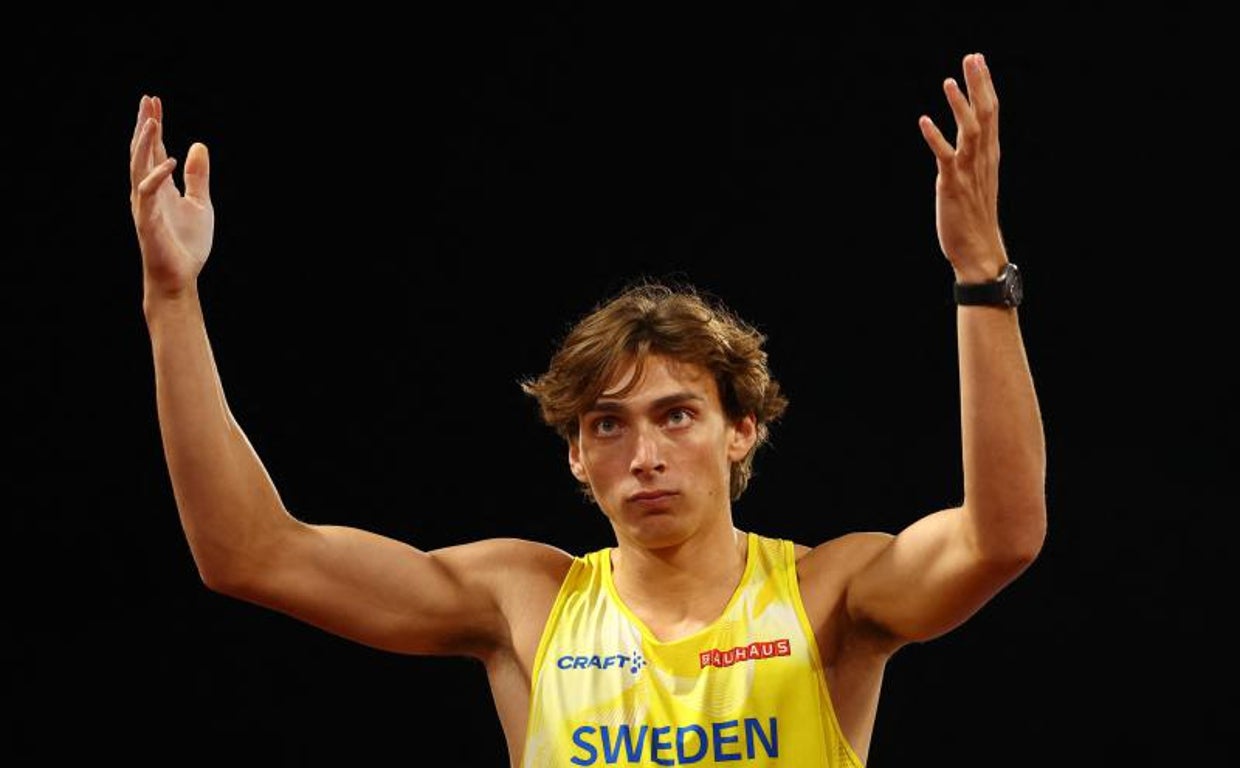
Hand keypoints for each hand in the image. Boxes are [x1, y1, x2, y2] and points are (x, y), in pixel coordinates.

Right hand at [129, 95, 213, 302]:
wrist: (180, 277)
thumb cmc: (186, 244)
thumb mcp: (200, 203)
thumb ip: (198, 176)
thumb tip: (198, 145)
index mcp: (160, 186)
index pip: (154, 149)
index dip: (153, 125)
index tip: (154, 101)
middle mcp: (148, 191)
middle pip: (142, 152)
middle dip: (144, 126)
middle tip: (147, 100)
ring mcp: (145, 205)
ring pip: (139, 167)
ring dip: (144, 144)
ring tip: (151, 121)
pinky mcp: (148, 220)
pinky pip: (148, 193)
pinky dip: (157, 176)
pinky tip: (170, 161)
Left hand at [919, 53, 1005, 283]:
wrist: (979, 251)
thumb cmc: (975, 216)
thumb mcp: (978, 179)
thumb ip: (974, 156)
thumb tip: (968, 137)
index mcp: (989, 155)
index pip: (991, 113)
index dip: (984, 85)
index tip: (978, 61)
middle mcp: (982, 159)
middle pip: (985, 115)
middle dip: (979, 85)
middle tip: (973, 57)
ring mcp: (968, 172)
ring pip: (969, 132)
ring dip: (959, 106)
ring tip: (949, 82)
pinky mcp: (952, 186)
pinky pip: (944, 158)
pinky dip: (935, 138)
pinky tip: (924, 121)